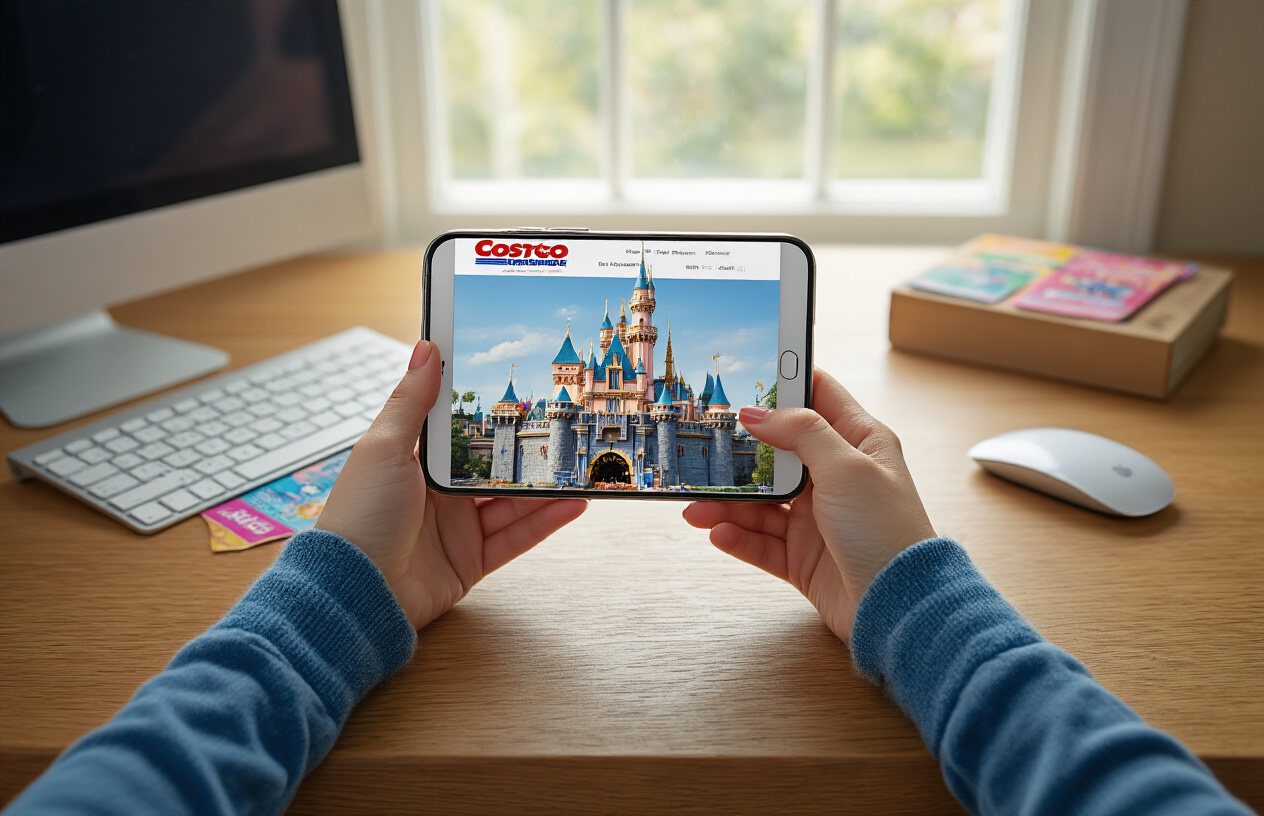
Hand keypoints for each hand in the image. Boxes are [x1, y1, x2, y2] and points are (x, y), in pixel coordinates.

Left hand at [316, 340, 587, 628]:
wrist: (354, 592)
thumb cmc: (358, 518)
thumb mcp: (384, 449)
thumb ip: (412, 401)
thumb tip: (426, 349)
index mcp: (413, 463)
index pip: (458, 432)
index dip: (487, 414)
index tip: (519, 391)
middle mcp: (436, 495)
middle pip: (492, 468)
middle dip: (526, 452)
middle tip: (563, 429)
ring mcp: (455, 529)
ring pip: (510, 502)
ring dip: (544, 486)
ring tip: (578, 467)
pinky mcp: (470, 561)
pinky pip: (516, 538)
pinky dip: (545, 521)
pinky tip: (572, 504)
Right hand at [683, 369, 934, 641]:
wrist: (901, 609)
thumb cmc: (891, 535)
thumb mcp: (848, 468)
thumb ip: (801, 432)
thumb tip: (757, 411)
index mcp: (859, 444)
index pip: (818, 397)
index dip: (784, 382)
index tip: (745, 375)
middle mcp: (836, 478)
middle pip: (777, 454)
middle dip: (739, 454)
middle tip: (705, 448)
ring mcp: (817, 519)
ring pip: (761, 503)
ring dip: (728, 504)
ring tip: (698, 507)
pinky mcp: (803, 557)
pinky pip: (761, 542)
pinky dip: (738, 538)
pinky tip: (719, 532)